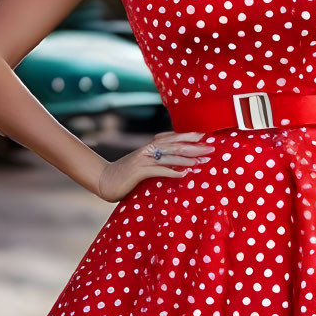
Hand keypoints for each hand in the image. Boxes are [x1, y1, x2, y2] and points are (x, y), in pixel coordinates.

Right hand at [97, 130, 213, 201]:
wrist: (104, 180)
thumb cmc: (126, 175)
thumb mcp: (143, 164)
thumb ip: (157, 161)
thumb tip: (175, 162)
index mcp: (150, 147)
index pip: (173, 138)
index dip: (189, 136)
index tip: (205, 135)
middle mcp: (148, 150)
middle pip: (175, 145)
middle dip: (194, 146)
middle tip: (211, 148)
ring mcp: (143, 160)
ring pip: (169, 156)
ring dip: (187, 159)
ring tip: (202, 161)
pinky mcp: (138, 171)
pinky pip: (158, 170)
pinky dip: (171, 171)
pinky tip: (183, 174)